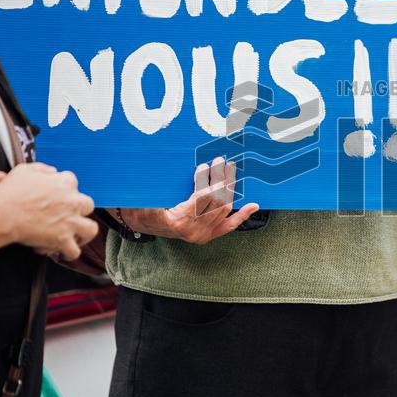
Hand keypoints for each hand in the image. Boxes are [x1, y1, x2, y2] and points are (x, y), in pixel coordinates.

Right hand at [0, 163, 97, 260]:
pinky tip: (57, 251)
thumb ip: (42, 169)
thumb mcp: (25, 170)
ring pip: (91, 229)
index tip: (55, 196)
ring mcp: (70, 221)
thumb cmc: (10, 191)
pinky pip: (74, 251)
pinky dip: (67, 253)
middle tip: (67, 217)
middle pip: (87, 205)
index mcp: (64, 183)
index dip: (64, 190)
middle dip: (79, 211)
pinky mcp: (63, 239)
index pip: (72, 182)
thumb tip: (51, 171)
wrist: (3, 213)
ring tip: (74, 237)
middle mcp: (72, 201)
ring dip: (83, 234)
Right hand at [117, 157, 259, 244]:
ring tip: (231, 170)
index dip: (206, 181)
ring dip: (230, 188)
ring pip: (224, 209)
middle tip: (223, 161)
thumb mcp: (142, 198)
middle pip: (216, 203)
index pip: (201, 199)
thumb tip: (153, 172)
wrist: (144, 224)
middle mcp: (193, 231)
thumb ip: (150, 189)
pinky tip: (254, 205)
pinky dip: (242, 215)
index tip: (207, 165)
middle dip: (221, 180)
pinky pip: (229, 226)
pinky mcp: (209, 235)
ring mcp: (203, 234)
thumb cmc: (142, 207)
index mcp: (177, 221)